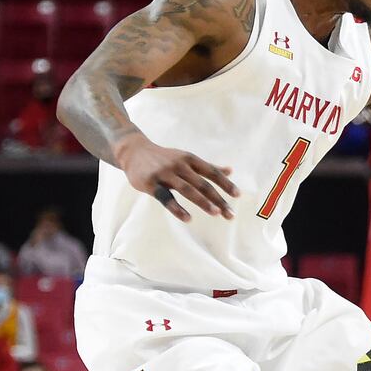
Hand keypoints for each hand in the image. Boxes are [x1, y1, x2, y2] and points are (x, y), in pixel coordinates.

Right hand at [115, 135, 238, 221]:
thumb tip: (230, 170)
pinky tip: (188, 219)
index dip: (225, 184)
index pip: (212, 172)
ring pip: (187, 190)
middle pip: (203, 184)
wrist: (133, 152)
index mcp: (190, 159)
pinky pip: (166, 198)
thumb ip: (208, 167)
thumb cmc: (165, 158)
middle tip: (230, 214)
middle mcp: (179, 165)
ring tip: (216, 213)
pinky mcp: (151, 184)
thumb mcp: (186, 158)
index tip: (237, 196)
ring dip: (203, 202)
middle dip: (218, 199)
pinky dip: (178, 209)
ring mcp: (165, 174)